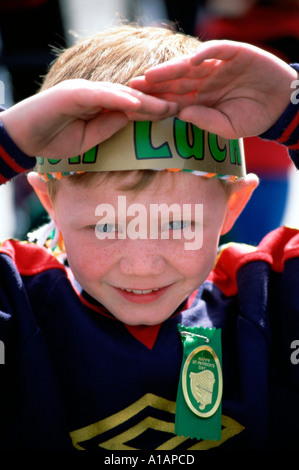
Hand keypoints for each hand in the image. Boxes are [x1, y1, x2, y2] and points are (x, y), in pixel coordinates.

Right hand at [0, 79, 177, 157]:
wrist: (23, 137)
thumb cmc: (54, 140)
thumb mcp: (90, 139)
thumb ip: (109, 127)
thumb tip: (131, 119)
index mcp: (102, 105)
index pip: (133, 105)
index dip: (155, 109)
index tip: (176, 115)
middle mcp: (97, 94)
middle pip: (133, 96)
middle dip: (158, 102)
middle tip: (183, 106)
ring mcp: (85, 91)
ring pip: (121, 93)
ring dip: (146, 100)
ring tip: (168, 106)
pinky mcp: (73, 93)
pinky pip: (101, 96)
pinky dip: (119, 100)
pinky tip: (138, 104)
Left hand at [130, 40, 297, 138]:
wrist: (281, 105)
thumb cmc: (253, 118)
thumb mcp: (228, 127)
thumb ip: (206, 121)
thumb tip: (181, 115)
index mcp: (200, 100)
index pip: (174, 100)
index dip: (157, 102)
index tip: (138, 107)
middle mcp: (204, 81)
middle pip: (176, 81)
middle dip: (156, 84)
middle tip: (134, 86)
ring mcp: (217, 66)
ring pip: (190, 65)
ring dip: (171, 69)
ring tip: (152, 74)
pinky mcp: (235, 53)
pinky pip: (218, 50)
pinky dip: (206, 53)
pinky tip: (192, 60)